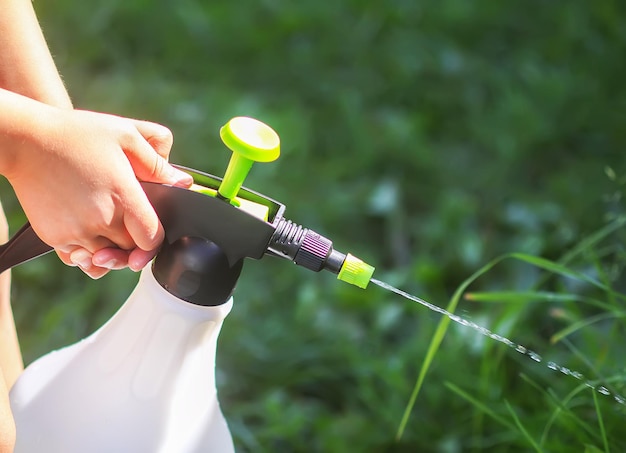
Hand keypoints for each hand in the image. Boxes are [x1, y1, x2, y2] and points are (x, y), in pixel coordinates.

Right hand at [4, 107, 192, 277]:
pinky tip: (89, 233)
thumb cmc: (78, 134)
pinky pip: (78, 259)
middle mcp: (100, 219)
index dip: (155, 240)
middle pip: (130, 251)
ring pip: (105, 259)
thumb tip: (183, 182)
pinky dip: (86, 253)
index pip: (152, 238)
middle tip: (130, 227)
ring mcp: (75, 231)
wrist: (25, 139)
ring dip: (111, 251)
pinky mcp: (54, 236)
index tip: (151, 232)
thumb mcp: (125, 135)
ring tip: (109, 229)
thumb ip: (156, 162)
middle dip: (135, 245)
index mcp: (122, 196)